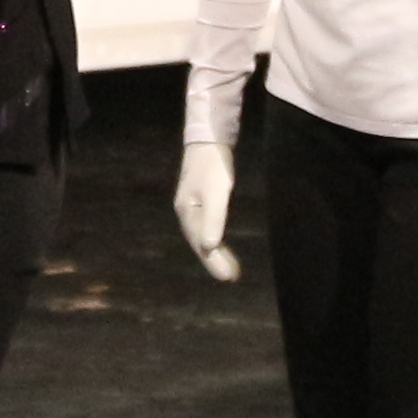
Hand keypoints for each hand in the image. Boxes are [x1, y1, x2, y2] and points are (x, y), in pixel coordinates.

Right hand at [172, 138, 240, 281]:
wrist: (208, 139)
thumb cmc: (213, 166)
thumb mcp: (216, 192)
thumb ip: (213, 219)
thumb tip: (208, 247)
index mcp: (187, 212)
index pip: (200, 244)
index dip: (214, 262)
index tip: (228, 277)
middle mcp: (186, 212)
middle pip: (199, 243)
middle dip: (214, 261)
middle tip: (231, 277)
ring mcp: (191, 206)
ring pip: (202, 236)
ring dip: (215, 252)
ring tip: (230, 268)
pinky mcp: (200, 199)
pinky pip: (206, 227)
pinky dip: (214, 239)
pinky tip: (220, 243)